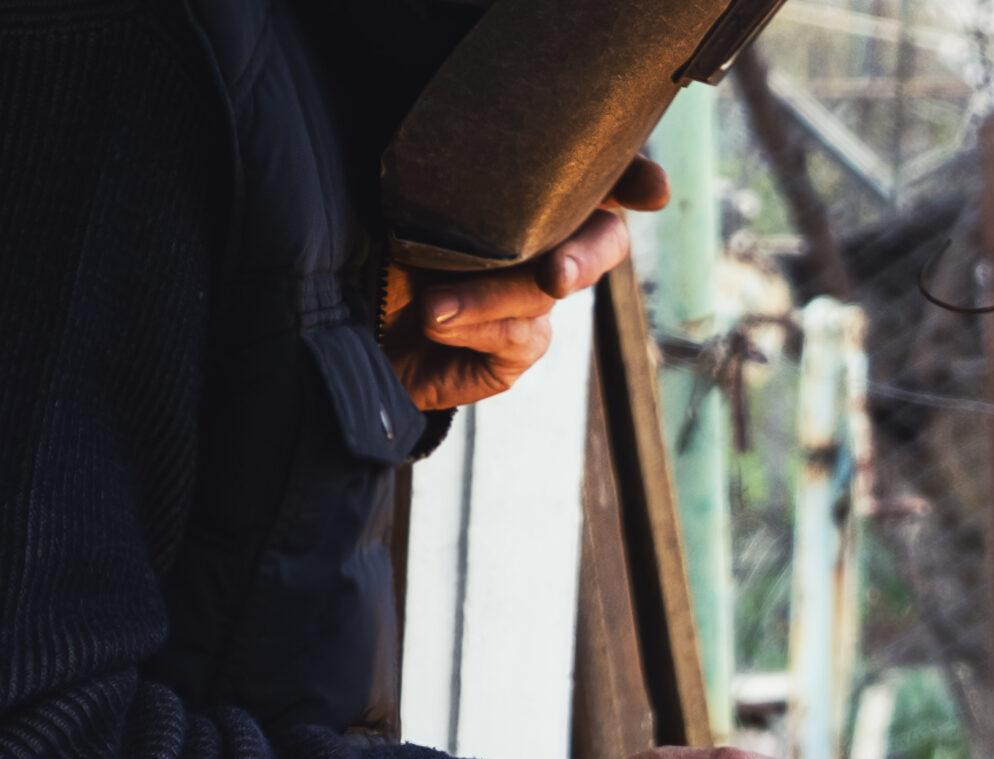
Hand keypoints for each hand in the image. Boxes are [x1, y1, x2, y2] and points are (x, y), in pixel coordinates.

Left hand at [381, 157, 670, 411]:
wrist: (341, 323)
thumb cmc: (373, 240)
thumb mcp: (406, 196)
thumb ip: (452, 182)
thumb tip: (485, 170)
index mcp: (526, 191)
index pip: (593, 172)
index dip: (631, 177)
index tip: (652, 190)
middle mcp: (544, 242)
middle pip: (603, 240)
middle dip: (590, 254)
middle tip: (558, 274)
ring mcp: (533, 299)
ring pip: (546, 293)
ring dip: (490, 297)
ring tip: (434, 307)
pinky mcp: (517, 352)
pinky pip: (523, 338)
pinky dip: (479, 328)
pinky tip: (438, 324)